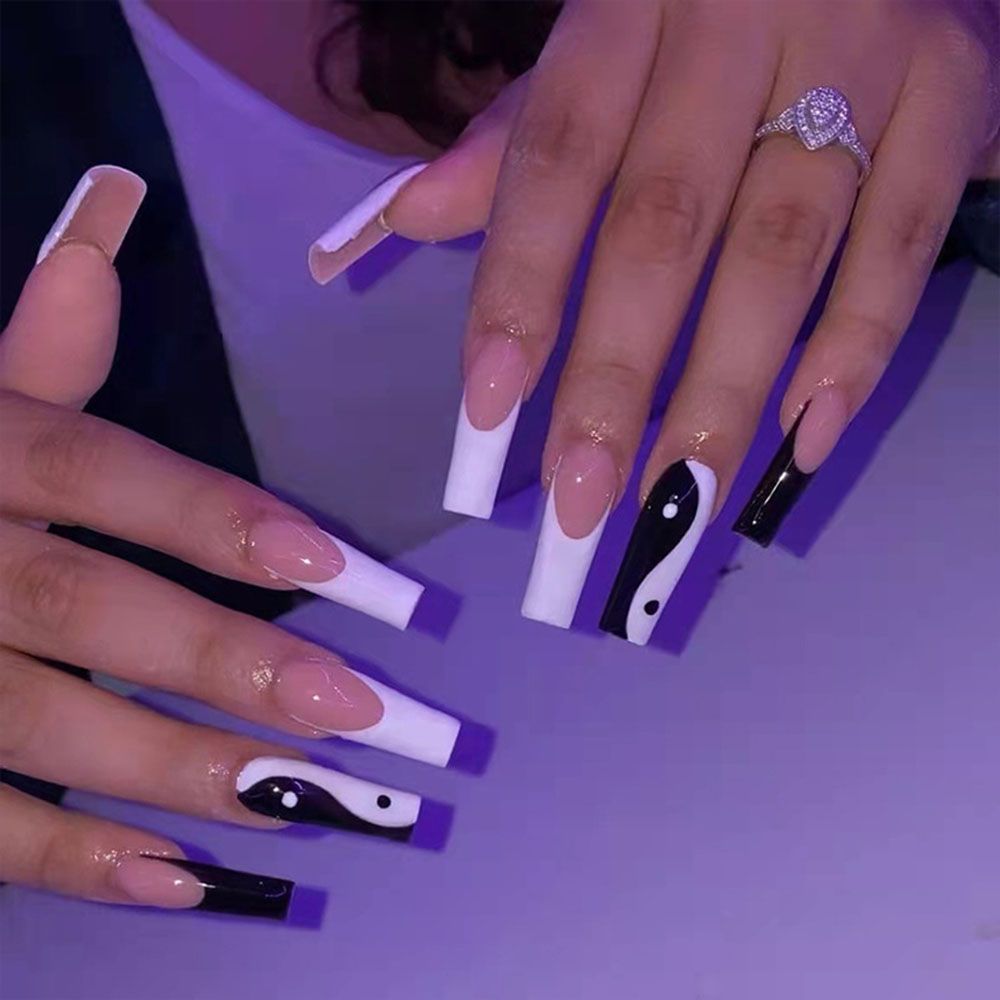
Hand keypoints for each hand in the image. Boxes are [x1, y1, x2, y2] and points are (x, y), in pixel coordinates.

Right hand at [1, 168, 459, 918]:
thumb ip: (37, 345)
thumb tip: (101, 234)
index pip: (107, 475)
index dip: (214, 519)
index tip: (336, 564)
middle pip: (92, 609)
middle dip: (222, 661)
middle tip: (354, 707)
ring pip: (45, 723)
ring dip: (177, 769)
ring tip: (298, 799)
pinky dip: (72, 859)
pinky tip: (179, 879)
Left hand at [308, 0, 998, 642]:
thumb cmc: (701, 7)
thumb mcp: (600, 42)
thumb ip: (517, 133)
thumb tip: (408, 218)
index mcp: (629, 2)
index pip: (558, 158)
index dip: (521, 288)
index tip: (488, 410)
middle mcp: (741, 20)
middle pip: (665, 226)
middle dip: (617, 378)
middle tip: (581, 499)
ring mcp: (862, 52)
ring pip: (781, 251)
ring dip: (726, 392)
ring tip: (680, 499)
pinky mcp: (952, 93)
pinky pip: (904, 242)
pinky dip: (856, 349)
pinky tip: (805, 436)